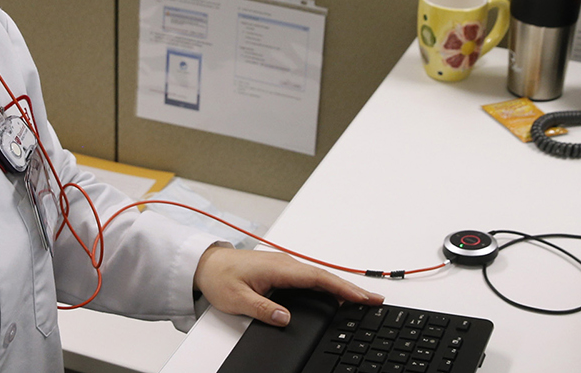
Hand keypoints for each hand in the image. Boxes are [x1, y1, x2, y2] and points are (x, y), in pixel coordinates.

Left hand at [192, 245, 384, 326]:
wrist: (206, 264)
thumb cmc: (219, 277)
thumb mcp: (237, 299)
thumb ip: (263, 309)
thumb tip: (285, 318)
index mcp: (279, 268)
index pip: (318, 278)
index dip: (343, 288)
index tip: (362, 297)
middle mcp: (285, 263)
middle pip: (326, 277)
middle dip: (351, 289)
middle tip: (375, 301)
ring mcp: (285, 265)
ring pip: (320, 277)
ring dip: (341, 287)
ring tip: (362, 300)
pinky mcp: (282, 270)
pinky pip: (311, 277)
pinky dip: (328, 285)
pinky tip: (336, 295)